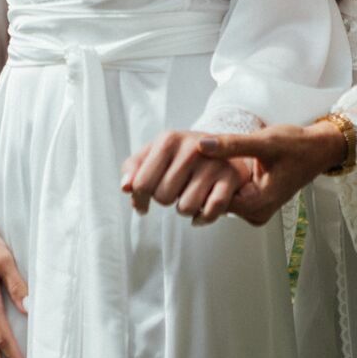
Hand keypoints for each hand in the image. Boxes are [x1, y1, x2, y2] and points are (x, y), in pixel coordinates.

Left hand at [120, 129, 252, 225]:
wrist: (223, 148)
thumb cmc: (181, 156)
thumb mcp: (154, 154)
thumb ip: (134, 168)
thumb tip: (125, 187)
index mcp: (168, 140)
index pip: (142, 184)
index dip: (139, 200)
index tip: (142, 203)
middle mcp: (192, 148)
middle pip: (163, 198)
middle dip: (166, 199)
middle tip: (174, 190)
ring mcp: (213, 163)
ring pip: (186, 207)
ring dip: (185, 209)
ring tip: (189, 195)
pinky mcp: (231, 177)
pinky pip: (211, 211)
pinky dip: (203, 217)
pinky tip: (200, 210)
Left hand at [194, 122, 347, 225]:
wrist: (318, 148)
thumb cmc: (296, 145)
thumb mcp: (263, 141)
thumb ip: (232, 144)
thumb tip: (201, 145)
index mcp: (259, 204)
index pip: (215, 201)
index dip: (202, 182)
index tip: (195, 162)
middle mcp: (257, 213)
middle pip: (218, 202)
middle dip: (208, 180)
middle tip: (200, 157)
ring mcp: (257, 210)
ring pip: (224, 198)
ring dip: (217, 180)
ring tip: (212, 158)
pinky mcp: (257, 202)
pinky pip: (233, 195)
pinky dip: (227, 180)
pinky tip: (224, 163)